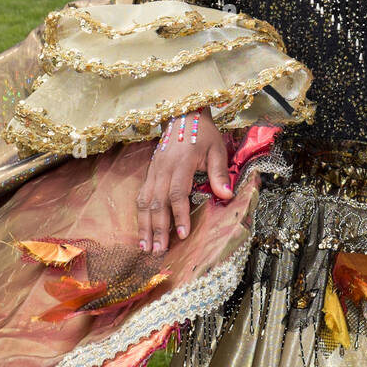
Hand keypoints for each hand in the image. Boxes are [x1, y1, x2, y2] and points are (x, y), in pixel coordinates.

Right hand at [136, 107, 231, 253]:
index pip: (177, 192)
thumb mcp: (217, 148)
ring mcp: (153, 171)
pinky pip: (141, 196)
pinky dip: (140, 215)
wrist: (182, 115)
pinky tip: (142, 231)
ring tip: (146, 247)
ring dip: (144, 226)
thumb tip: (226, 196)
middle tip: (159, 251)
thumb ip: (219, 173)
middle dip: (158, 228)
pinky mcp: (149, 173)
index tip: (182, 234)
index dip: (178, 214)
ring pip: (144, 202)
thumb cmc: (203, 133)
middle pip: (157, 202)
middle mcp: (163, 168)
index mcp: (181, 162)